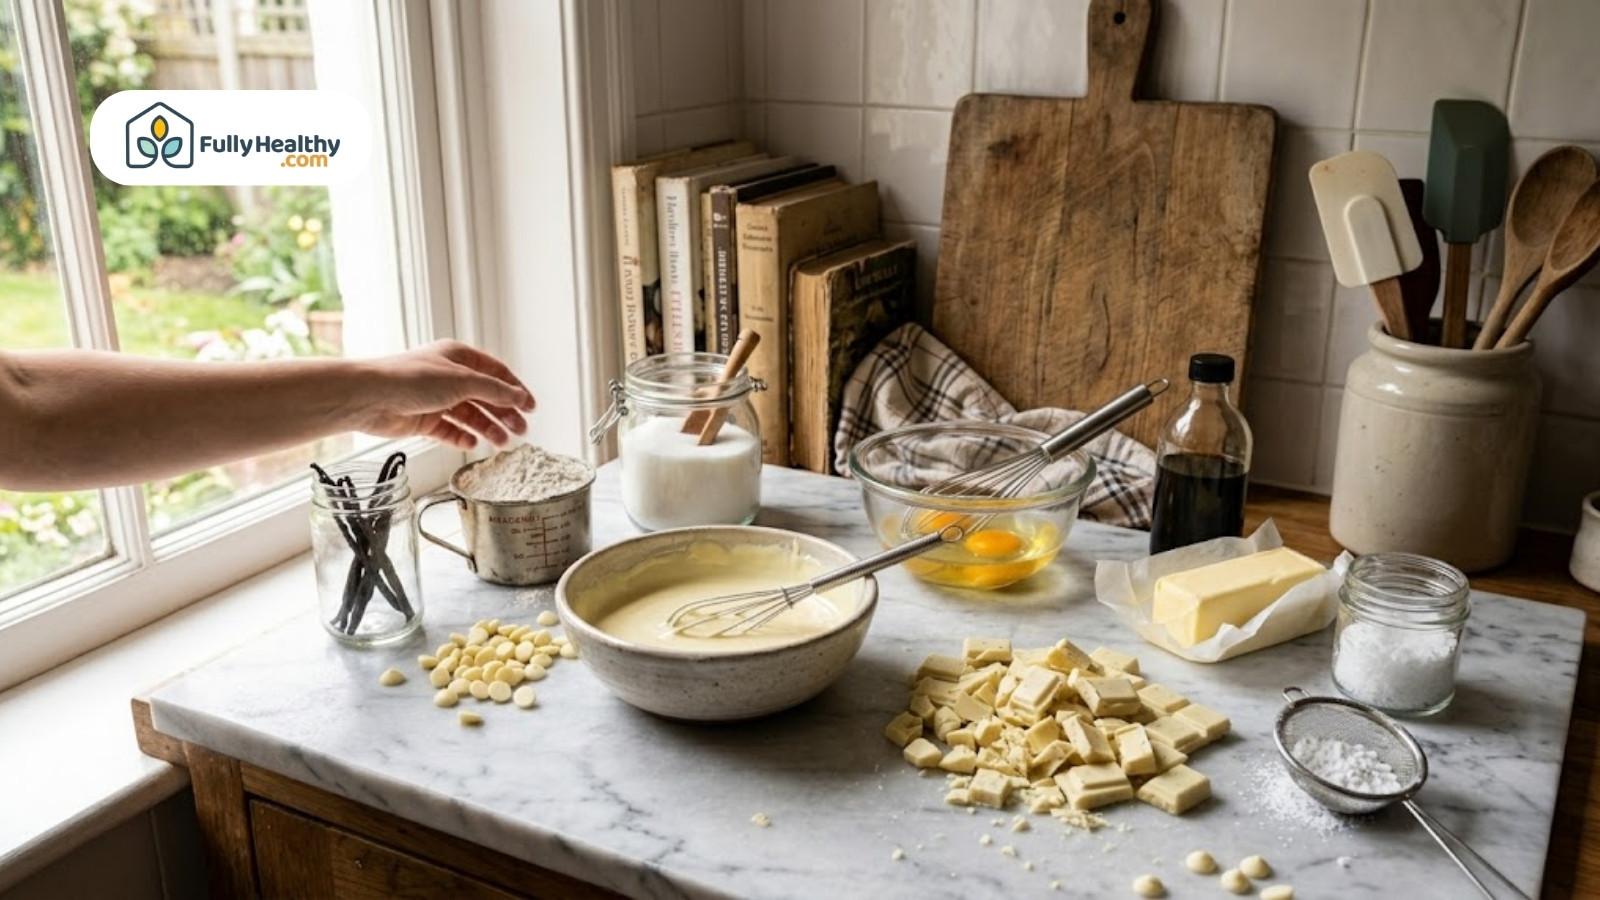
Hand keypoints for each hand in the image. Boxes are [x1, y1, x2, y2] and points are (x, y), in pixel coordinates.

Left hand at [353, 341, 535, 448]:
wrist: (371, 397)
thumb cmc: (410, 378)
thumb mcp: (462, 380)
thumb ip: (494, 391)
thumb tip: (519, 396)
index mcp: (458, 357)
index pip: (496, 373)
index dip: (515, 389)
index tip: (531, 407)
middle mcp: (448, 376)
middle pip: (485, 396)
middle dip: (504, 413)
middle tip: (521, 430)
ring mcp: (435, 399)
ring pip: (470, 415)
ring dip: (488, 428)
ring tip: (502, 443)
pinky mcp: (423, 419)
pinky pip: (450, 430)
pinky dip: (463, 437)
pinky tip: (473, 444)